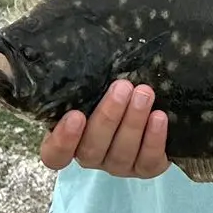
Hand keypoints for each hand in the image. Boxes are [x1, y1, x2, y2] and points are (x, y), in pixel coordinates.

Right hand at [40, 80, 169, 177]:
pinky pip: (148, 162)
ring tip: (144, 93)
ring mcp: (117, 164)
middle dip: (108, 117)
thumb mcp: (92, 81)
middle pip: (91, 149)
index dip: (62, 141)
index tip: (75, 116)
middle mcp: (91, 155)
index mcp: (69, 139)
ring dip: (133, 122)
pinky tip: (159, 117)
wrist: (142, 99)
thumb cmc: (107, 86)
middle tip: (122, 87)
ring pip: (121, 154)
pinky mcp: (144, 167)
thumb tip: (73, 44)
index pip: (54, 154)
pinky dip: (153, 139)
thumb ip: (81, 75)